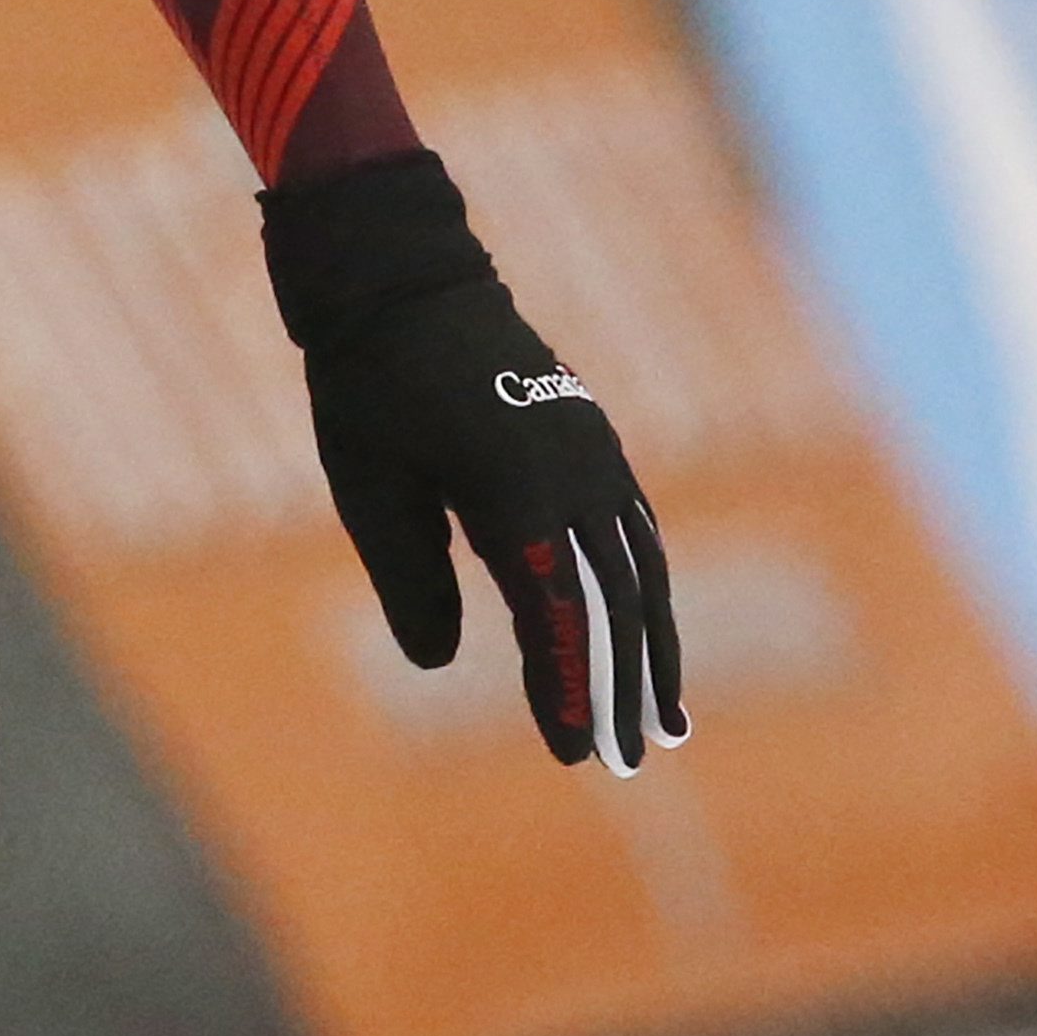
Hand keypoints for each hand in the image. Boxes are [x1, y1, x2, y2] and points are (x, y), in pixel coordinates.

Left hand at [264, 150, 686, 776]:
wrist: (404, 276)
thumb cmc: (370, 382)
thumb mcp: (370, 485)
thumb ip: (409, 577)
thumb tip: (439, 662)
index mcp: (516, 490)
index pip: (557, 613)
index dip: (569, 686)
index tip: (576, 753)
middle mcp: (574, 473)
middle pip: (614, 600)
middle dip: (622, 685)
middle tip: (625, 759)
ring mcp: (594, 451)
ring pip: (639, 567)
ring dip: (652, 644)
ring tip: (666, 720)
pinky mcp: (593, 438)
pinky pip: (634, 527)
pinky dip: (646, 587)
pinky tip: (646, 627)